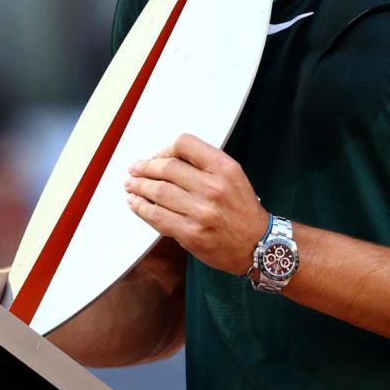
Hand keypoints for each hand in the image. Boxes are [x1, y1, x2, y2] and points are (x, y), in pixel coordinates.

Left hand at [125, 134, 268, 275]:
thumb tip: (164, 159)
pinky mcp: (190, 233)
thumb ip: (203, 165)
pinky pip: (157, 216)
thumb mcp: (232, 177)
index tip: (156, 156)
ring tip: (130, 184)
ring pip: (159, 191)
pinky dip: (140, 208)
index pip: (185, 144)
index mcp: (225, 168)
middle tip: (134, 169)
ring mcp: (201, 212)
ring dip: (138, 187)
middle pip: (167, 168)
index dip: (165, 149)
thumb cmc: (242, 209)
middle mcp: (213, 187)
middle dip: (145, 167)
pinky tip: (135, 203)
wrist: (258, 244)